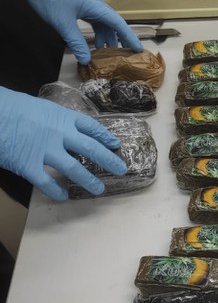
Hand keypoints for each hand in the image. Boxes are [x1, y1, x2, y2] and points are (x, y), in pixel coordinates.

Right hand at [0, 87, 126, 200]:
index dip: (105, 136)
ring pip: (74, 169)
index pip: (90, 127)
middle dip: (108, 160)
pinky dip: (56, 191)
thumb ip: (53, 120)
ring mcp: (45, 150)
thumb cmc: (10, 106)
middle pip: (91, 148)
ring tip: (99, 189)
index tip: (115, 144)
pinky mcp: (29, 165)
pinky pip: (47, 183)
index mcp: (61, 117)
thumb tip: (63, 130)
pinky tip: (63, 196)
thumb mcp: (38, 107)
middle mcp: (59, 134)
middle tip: (121, 169)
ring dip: (89, 181)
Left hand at [17, 0, 142, 63]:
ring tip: (106, 53)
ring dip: (107, 37)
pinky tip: (94, 42)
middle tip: (125, 55)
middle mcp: (95, 4)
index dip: (129, 37)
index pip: (118, 23)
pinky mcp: (81, 5)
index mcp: (95, 6)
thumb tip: (86, 59)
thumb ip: (76, 42)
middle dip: (120, 39)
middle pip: (113, 24)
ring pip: (104, 23)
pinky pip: (95, 21)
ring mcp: (88, 4)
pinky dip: (97, 32)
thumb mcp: (62, 23)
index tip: (138, 49)